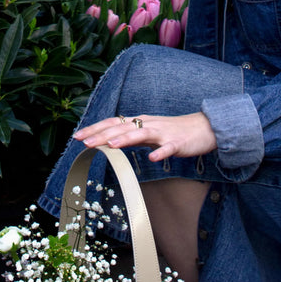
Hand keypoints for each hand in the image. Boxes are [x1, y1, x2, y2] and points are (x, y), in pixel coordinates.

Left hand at [74, 112, 216, 162]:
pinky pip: (168, 148)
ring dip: (124, 139)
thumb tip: (110, 143)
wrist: (203, 128)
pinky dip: (159, 153)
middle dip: (101, 134)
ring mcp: (162, 133)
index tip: (77, 136)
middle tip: (84, 142)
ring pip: (140, 134)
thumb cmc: (174, 132)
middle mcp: (148, 124)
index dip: (95, 129)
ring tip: (109, 146)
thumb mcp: (149, 133)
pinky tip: (152, 159)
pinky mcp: (177, 143)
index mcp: (139, 122)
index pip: (112, 123)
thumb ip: (131, 137)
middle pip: (121, 127)